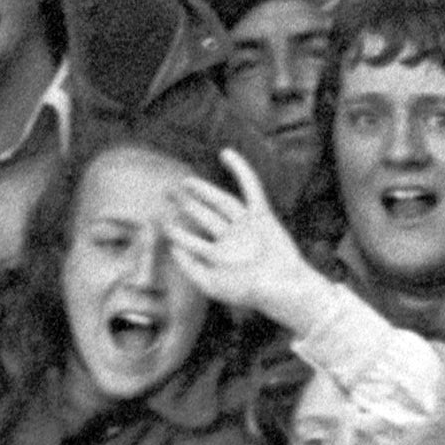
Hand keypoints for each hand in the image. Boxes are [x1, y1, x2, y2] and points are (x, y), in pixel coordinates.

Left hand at [159, 150, 325, 328]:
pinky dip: (240, 170)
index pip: (193, 242)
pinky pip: (250, 189)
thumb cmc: (248, 291)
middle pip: (205, 217)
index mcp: (220, 256)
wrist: (282, 289)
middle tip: (167, 192)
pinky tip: (225, 153)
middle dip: (186, 205)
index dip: (177, 235)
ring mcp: (246, 226)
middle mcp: (232, 239)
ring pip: (221, 202)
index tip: (162, 224)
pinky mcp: (262, 215)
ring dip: (203, 190)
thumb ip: (190, 267)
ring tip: (185, 182)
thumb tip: (173, 247)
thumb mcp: (211, 285)